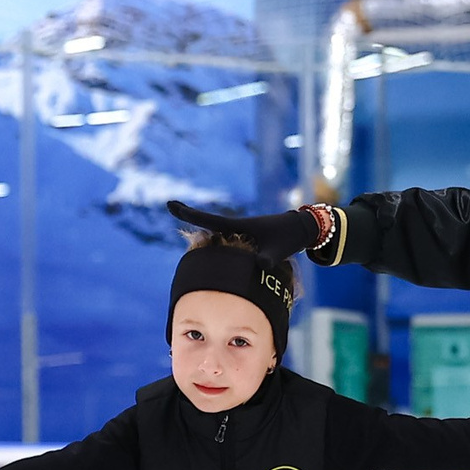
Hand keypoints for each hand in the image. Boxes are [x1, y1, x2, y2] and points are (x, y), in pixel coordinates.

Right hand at [165, 200, 327, 261]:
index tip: (172, 205)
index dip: (190, 215)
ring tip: (180, 218)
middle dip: (189, 215)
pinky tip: (207, 243)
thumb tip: (260, 265)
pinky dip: (213, 239)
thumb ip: (268, 260)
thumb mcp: (279, 251)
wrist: (301, 229)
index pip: (210, 221)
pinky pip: (224, 239)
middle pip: (207, 222)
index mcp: (240, 226)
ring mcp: (239, 232)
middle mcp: (236, 227)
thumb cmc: (289, 239)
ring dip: (199, 226)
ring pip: (214, 231)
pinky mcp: (245, 238)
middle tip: (169, 204)